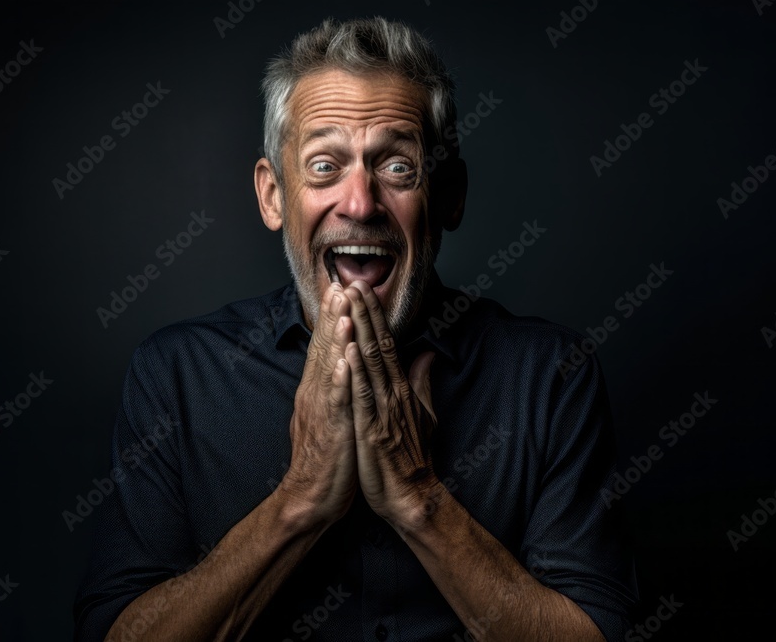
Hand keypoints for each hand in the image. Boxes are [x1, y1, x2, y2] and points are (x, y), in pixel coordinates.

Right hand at [278, 283, 356, 529]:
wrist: (310, 496)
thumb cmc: (327, 457)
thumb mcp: (335, 415)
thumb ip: (342, 388)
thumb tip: (349, 365)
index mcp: (319, 389)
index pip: (326, 345)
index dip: (333, 316)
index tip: (342, 287)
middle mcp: (316, 392)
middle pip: (324, 346)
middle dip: (332, 314)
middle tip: (339, 282)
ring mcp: (321, 409)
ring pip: (329, 366)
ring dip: (335, 337)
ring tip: (343, 309)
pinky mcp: (330, 428)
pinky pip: (335, 400)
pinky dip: (339, 377)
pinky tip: (345, 358)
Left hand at [343, 281, 439, 527]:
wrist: (412, 496)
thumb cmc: (412, 457)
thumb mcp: (422, 414)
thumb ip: (422, 382)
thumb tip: (425, 354)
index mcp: (399, 388)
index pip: (386, 343)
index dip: (374, 315)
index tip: (363, 288)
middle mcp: (391, 392)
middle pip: (377, 344)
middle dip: (365, 312)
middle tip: (354, 280)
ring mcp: (382, 409)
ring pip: (369, 362)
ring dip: (358, 330)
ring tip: (350, 302)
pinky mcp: (371, 428)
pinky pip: (362, 395)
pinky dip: (356, 372)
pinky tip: (349, 350)